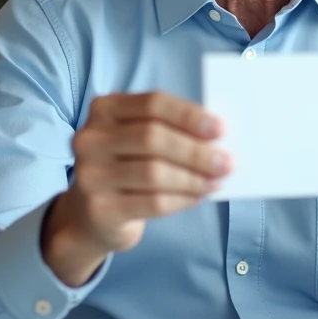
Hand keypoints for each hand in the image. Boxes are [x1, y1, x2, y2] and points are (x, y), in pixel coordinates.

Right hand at [42, 92, 230, 286]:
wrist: (92, 214)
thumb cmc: (128, 166)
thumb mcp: (139, 139)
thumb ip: (170, 130)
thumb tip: (217, 137)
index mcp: (105, 108)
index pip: (152, 104)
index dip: (188, 115)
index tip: (220, 128)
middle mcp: (91, 138)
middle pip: (152, 137)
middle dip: (195, 151)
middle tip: (226, 162)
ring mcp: (90, 175)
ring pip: (153, 172)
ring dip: (193, 177)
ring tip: (217, 180)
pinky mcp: (100, 208)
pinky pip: (152, 202)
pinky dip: (182, 199)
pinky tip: (198, 196)